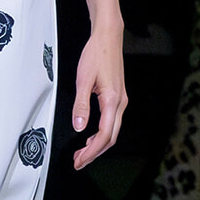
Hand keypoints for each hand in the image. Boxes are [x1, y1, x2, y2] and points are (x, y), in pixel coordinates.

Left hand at [71, 23, 126, 169]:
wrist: (108, 38)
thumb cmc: (97, 54)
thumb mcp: (83, 80)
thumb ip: (81, 105)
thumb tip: (79, 126)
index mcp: (112, 101)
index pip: (104, 135)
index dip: (92, 152)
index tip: (80, 160)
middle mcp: (120, 103)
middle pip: (111, 138)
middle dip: (94, 153)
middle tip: (78, 161)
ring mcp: (121, 101)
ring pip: (112, 131)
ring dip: (98, 145)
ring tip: (82, 152)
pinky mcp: (118, 97)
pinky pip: (112, 122)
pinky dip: (101, 134)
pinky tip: (91, 136)